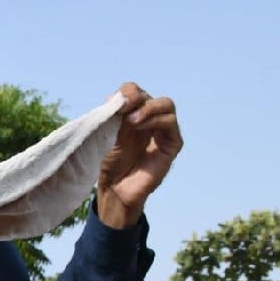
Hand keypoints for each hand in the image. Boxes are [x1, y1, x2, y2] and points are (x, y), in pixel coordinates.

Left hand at [96, 82, 182, 228]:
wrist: (115, 188)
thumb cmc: (109, 163)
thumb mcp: (107, 135)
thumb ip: (113, 116)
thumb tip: (119, 98)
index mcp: (131, 115)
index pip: (134, 91)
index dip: (127, 93)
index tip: (113, 104)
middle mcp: (148, 119)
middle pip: (149, 96)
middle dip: (135, 99)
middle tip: (122, 110)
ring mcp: (162, 131)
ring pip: (166, 104)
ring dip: (147, 108)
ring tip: (131, 121)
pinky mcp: (172, 144)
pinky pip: (171, 123)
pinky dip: (156, 119)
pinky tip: (140, 126)